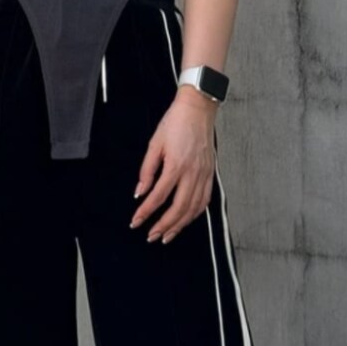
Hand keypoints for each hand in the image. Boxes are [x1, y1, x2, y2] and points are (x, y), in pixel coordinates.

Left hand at [130, 86, 217, 242]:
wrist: (199, 109)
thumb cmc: (175, 123)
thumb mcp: (155, 144)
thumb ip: (147, 170)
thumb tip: (139, 192)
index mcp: (176, 165)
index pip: (158, 196)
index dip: (146, 212)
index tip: (136, 222)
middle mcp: (193, 173)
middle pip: (178, 208)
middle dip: (164, 226)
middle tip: (151, 237)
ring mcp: (204, 174)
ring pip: (193, 208)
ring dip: (180, 225)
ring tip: (167, 236)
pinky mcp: (211, 173)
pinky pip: (204, 200)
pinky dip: (194, 214)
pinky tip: (186, 220)